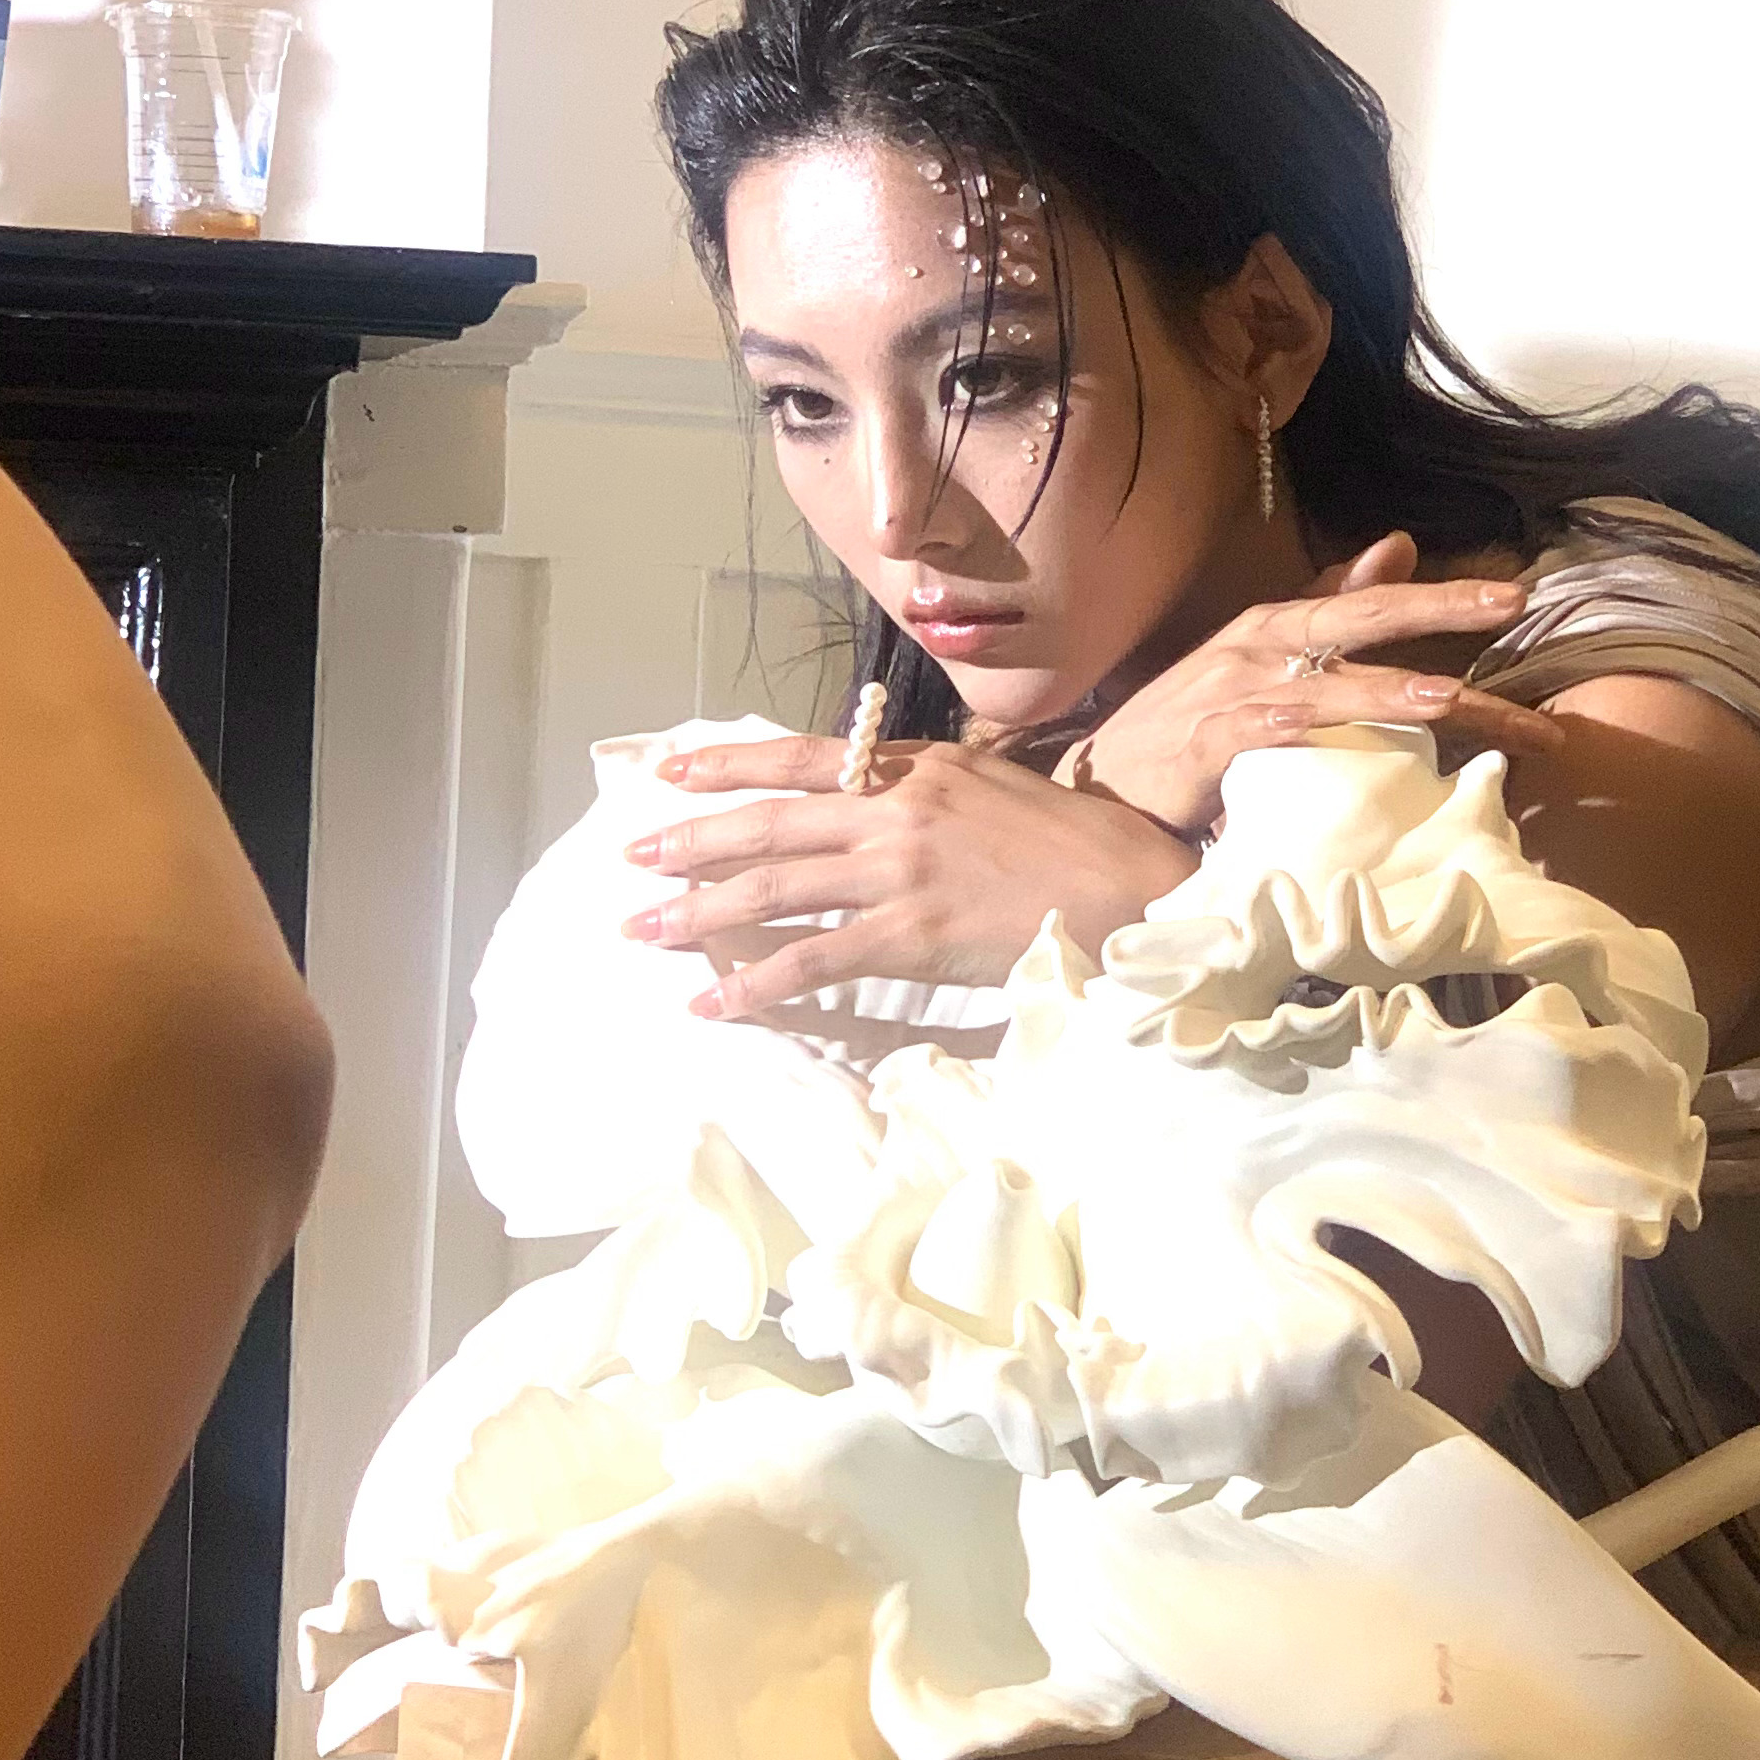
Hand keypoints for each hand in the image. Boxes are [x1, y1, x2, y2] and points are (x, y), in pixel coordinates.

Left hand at [627, 736, 1201, 1019]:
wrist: (1127, 889)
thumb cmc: (1072, 842)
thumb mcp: (992, 785)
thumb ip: (925, 786)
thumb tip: (870, 792)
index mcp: (915, 767)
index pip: (802, 758)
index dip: (728, 766)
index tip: (671, 773)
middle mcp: (895, 811)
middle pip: (768, 823)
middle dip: (691, 842)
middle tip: (632, 857)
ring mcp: (898, 873)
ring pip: (774, 888)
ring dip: (699, 911)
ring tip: (645, 928)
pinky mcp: (910, 936)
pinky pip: (812, 959)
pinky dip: (755, 982)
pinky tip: (714, 1001)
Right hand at [1079, 534, 1562, 837]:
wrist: (1110, 775)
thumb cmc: (1198, 715)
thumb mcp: (1269, 652)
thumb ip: (1333, 602)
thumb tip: (1401, 546)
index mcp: (1284, 624)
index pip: (1375, 601)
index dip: (1443, 596)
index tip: (1516, 595)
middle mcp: (1262, 646)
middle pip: (1361, 622)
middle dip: (1437, 614)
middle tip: (1509, 607)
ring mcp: (1232, 693)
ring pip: (1324, 687)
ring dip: (1387, 691)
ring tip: (1450, 696)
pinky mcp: (1203, 745)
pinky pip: (1252, 734)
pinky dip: (1287, 731)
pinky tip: (1322, 735)